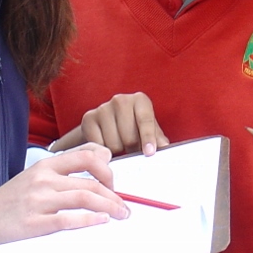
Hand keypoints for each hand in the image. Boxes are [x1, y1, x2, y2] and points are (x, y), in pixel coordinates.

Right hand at [0, 143, 129, 246]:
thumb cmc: (9, 201)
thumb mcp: (35, 175)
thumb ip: (63, 168)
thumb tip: (101, 156)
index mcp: (45, 166)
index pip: (86, 156)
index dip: (107, 168)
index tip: (114, 182)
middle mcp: (44, 180)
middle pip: (90, 181)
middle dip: (114, 194)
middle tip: (124, 205)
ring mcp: (40, 201)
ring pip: (85, 198)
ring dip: (109, 207)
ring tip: (120, 215)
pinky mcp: (36, 223)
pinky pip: (69, 219)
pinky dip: (90, 220)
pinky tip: (101, 221)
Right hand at [53, 92, 168, 155]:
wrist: (107, 124)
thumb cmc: (133, 128)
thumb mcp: (149, 130)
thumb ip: (158, 139)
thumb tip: (164, 148)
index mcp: (140, 100)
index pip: (145, 120)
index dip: (148, 138)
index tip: (149, 152)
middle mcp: (121, 100)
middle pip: (129, 137)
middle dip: (132, 148)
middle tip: (132, 149)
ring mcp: (103, 108)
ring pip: (113, 144)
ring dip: (118, 151)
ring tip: (119, 145)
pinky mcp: (89, 118)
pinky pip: (98, 145)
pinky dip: (103, 149)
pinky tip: (106, 143)